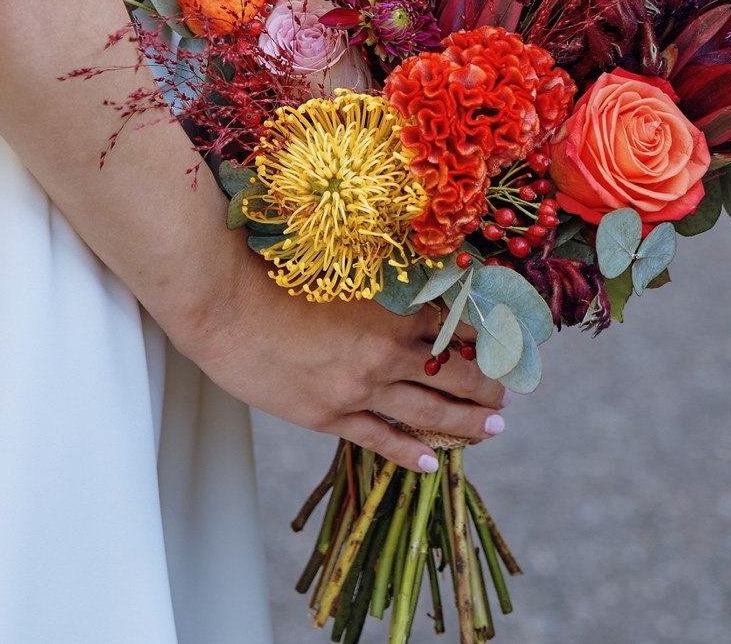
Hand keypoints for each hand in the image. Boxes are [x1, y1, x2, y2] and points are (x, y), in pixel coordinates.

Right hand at [175, 253, 507, 472]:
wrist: (224, 307)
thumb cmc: (274, 273)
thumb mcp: (339, 269)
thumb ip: (379, 283)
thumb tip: (413, 286)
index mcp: (390, 309)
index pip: (454, 327)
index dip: (482, 339)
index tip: (502, 346)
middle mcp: (383, 352)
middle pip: (452, 374)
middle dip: (485, 387)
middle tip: (507, 396)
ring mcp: (357, 389)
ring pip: (427, 412)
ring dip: (465, 423)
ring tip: (492, 429)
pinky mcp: (329, 416)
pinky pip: (380, 439)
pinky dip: (410, 452)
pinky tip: (433, 462)